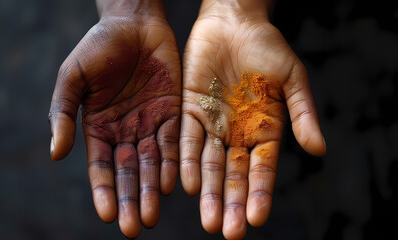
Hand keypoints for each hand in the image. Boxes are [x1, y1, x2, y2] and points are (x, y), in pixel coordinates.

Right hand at [48, 1, 180, 237]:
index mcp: (99, 128)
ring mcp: (150, 123)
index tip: (107, 215)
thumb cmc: (98, 46)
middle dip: (131, 200)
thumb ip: (62, 114)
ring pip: (152, 163)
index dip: (104, 191)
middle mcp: (126, 131)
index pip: (102, 168)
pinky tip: (172, 184)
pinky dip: (172, 163)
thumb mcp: (73, 78)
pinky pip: (173, 142)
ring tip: (152, 215)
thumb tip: (55, 154)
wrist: (134, 22)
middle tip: (133, 228)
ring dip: (152, 190)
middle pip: (129, 172)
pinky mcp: (173, 112)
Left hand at [180, 0, 325, 238]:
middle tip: (229, 231)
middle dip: (232, 202)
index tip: (255, 219)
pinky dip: (186, 160)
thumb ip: (303, 113)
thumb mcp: (293, 79)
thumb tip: (319, 149)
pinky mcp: (190, 110)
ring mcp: (212, 124)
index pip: (262, 170)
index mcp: (263, 131)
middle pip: (234, 174)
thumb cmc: (268, 49)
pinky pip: (187, 138)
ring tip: (209, 219)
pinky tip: (188, 184)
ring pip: (209, 164)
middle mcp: (236, 134)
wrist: (234, 23)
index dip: (259, 193)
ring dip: (209, 191)